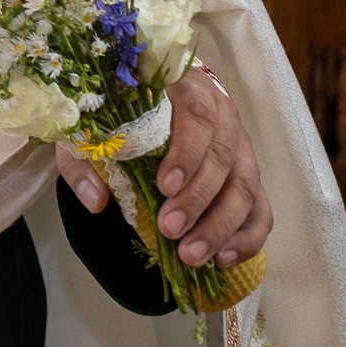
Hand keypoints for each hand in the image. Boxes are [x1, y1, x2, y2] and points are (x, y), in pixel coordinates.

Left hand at [57, 73, 272, 267]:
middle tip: (171, 231)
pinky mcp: (248, 173)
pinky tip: (222, 258)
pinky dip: (246, 236)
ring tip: (193, 254)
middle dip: (199, 199)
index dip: (187, 153)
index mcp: (186, 87)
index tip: (165, 186)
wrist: (145, 94)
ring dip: (221, 224)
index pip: (198, 117)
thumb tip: (95, 199)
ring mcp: (241, 144)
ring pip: (246, 185)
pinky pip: (260, 207)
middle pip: (224, 156)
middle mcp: (223, 113)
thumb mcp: (90, 125)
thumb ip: (85, 158)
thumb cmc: (118, 110)